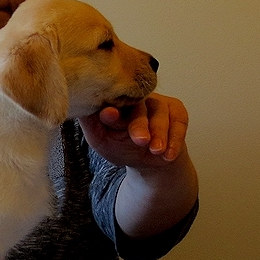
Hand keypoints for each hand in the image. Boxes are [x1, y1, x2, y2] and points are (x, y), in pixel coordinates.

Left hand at [80, 93, 197, 238]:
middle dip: (139, 125)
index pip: (112, 100)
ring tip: (156, 151)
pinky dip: (174, 139)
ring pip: (160, 114)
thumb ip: (92, 124)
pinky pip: (178, 122)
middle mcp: (136, 97)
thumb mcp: (101, 140)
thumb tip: (81, 107)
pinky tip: (168, 154)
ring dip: (159, 134)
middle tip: (140, 140)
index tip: (108, 115)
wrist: (150, 161)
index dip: (111, 107)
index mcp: (115, 100)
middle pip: (138, 107)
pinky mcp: (176, 110)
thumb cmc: (120, 147)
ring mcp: (157, 102)